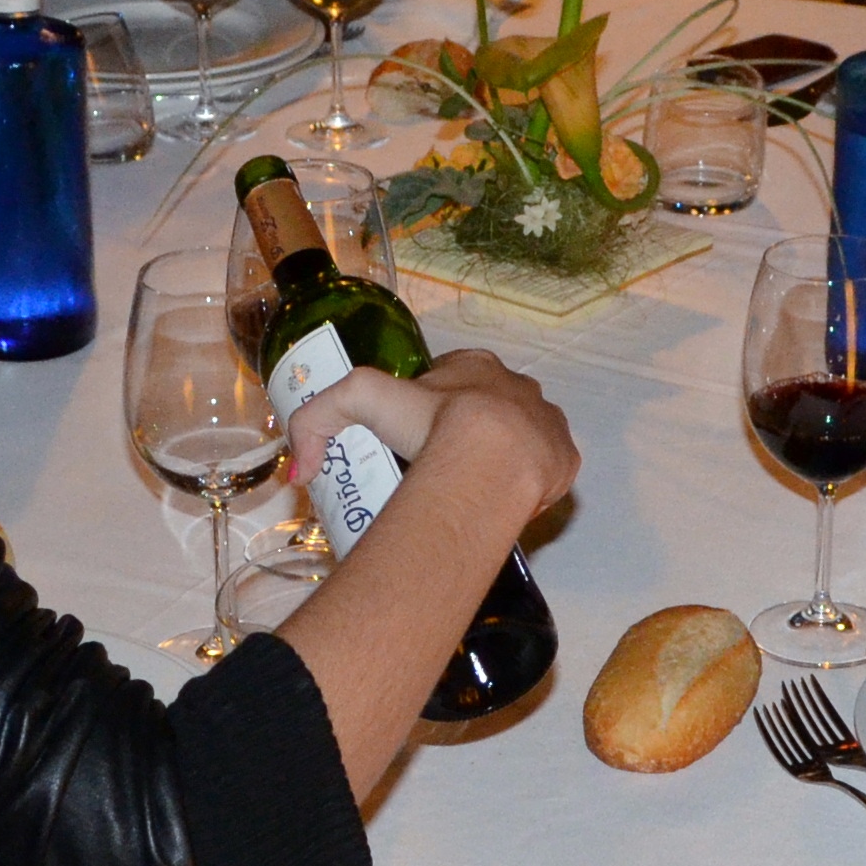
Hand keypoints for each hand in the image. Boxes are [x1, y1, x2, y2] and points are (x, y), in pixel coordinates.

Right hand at [288, 345, 579, 522]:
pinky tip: (505, 500)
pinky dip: (528, 482)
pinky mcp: (566, 457)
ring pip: (521, 437)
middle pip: (488, 409)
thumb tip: (299, 470)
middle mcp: (517, 386)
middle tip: (442, 470)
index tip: (415, 439)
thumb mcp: (357, 401)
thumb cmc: (430, 423)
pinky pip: (546, 468)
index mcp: (474, 365)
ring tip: (475, 490)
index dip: (430, 407)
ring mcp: (546, 421)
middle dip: (469, 434)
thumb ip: (316, 422)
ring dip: (502, 457)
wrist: (492, 459)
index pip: (451, 379)